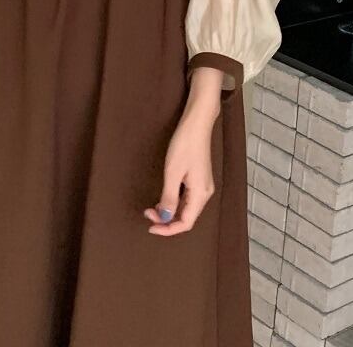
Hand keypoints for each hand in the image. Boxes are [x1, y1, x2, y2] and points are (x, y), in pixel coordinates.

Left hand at [143, 100, 218, 235]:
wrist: (196, 123)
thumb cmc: (185, 144)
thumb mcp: (173, 172)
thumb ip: (169, 197)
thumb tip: (165, 217)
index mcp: (201, 194)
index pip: (185, 223)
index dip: (168, 229)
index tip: (150, 226)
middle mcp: (205, 193)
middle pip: (186, 217)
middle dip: (167, 220)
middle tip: (148, 213)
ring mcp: (203, 185)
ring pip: (186, 208)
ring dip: (170, 211)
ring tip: (153, 207)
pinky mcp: (199, 178)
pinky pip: (187, 198)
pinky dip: (175, 202)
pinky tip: (164, 197)